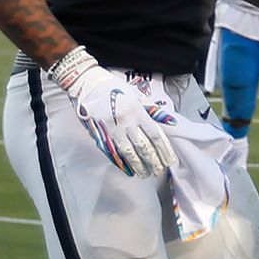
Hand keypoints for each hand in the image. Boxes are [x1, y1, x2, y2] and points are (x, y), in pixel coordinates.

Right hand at [50, 46, 178, 176]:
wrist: (87, 85)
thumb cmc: (114, 88)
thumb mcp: (136, 95)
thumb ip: (152, 111)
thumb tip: (171, 122)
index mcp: (137, 111)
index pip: (155, 135)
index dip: (164, 150)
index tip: (170, 160)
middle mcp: (126, 122)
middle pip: (144, 147)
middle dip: (154, 161)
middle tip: (160, 170)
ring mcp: (112, 130)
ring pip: (129, 153)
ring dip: (139, 165)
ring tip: (146, 174)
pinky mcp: (100, 135)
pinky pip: (113, 153)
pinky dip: (122, 163)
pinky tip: (129, 170)